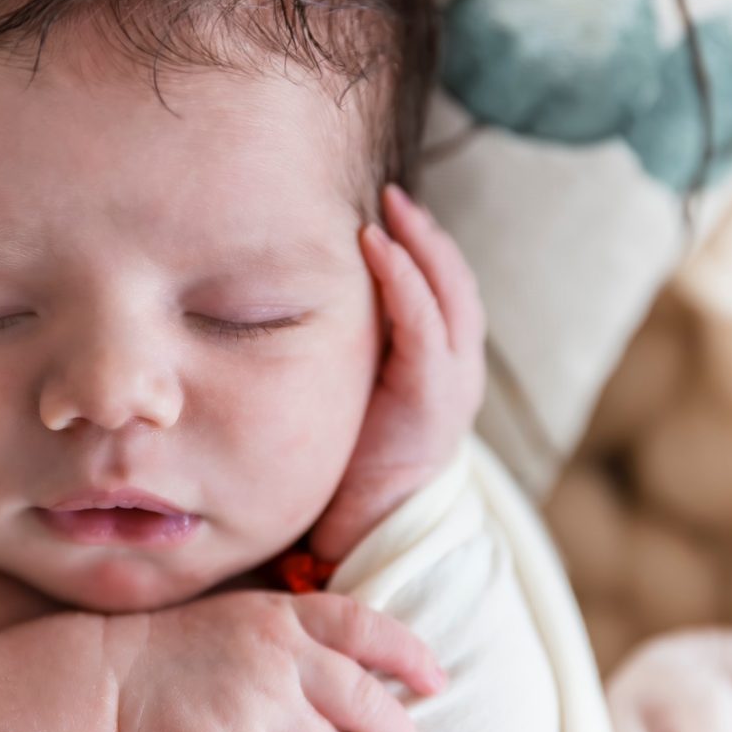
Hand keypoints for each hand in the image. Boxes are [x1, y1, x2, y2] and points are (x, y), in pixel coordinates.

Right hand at [111, 590, 444, 731]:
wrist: (103, 678)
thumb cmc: (179, 655)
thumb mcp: (243, 621)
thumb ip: (300, 640)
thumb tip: (364, 684)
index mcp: (282, 619)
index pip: (364, 626)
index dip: (409, 654)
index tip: (435, 680)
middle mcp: (276, 658)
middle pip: (367, 705)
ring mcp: (253, 708)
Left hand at [311, 183, 486, 561]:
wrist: (366, 537)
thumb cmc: (346, 470)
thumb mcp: (345, 401)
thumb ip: (341, 361)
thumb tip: (278, 315)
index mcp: (434, 370)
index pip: (437, 293)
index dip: (416, 250)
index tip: (380, 212)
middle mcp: (453, 369)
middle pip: (452, 282)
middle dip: (425, 234)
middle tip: (389, 194)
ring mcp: (452, 381)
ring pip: (449, 292)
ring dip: (421, 244)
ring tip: (390, 207)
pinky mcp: (437, 396)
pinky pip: (425, 323)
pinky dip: (405, 279)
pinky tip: (378, 246)